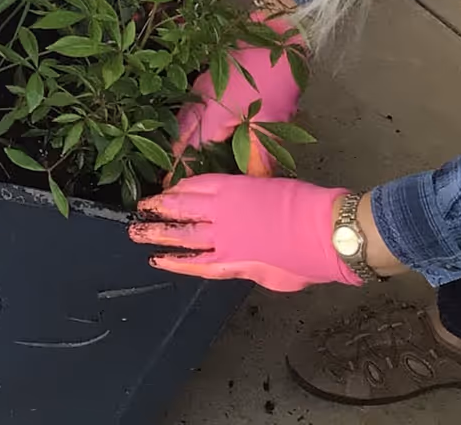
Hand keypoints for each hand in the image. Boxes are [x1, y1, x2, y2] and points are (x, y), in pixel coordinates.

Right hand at [130, 175, 358, 290]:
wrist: (327, 231)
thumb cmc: (307, 261)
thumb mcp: (273, 277)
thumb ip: (246, 267)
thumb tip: (234, 261)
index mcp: (231, 261)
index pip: (193, 262)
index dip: (172, 261)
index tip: (156, 260)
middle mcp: (222, 235)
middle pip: (180, 232)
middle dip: (154, 232)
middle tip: (134, 230)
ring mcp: (226, 208)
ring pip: (183, 206)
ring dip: (160, 207)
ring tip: (143, 206)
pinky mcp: (234, 186)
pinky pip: (199, 184)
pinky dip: (182, 186)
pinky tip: (172, 187)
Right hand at [175, 19, 303, 175]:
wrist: (274, 33)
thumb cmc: (273, 78)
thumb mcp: (270, 121)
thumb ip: (257, 154)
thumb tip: (252, 182)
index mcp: (212, 113)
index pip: (192, 149)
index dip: (182, 168)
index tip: (170, 185)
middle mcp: (200, 99)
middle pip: (182, 132)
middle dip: (175, 154)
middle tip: (171, 174)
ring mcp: (203, 85)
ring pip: (184, 115)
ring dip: (180, 135)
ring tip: (179, 154)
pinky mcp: (211, 75)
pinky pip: (192, 102)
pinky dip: (189, 118)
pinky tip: (197, 122)